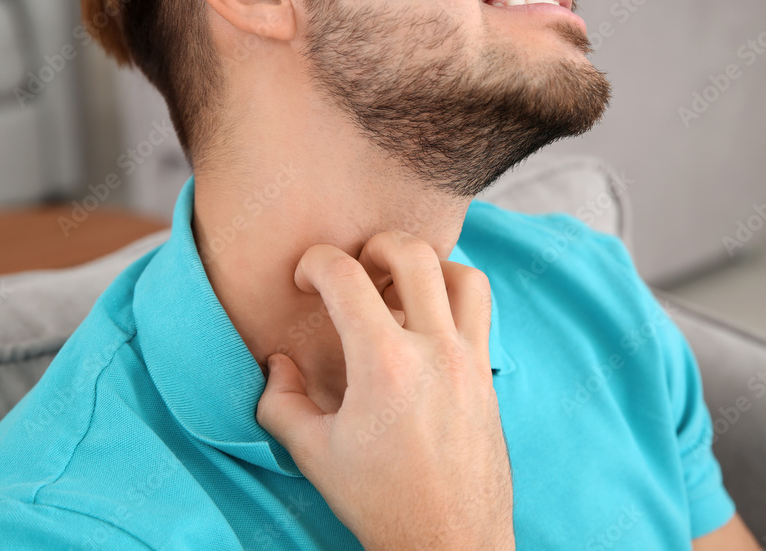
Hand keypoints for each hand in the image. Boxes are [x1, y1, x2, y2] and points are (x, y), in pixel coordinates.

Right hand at [256, 231, 514, 550]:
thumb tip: (278, 363)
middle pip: (413, 254)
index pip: (345, 276)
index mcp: (384, 365)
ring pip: (463, 275)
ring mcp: (468, 361)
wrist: (450, 541)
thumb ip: (280, 401)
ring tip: (399, 291)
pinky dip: (454, 299)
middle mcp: (434, 351)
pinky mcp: (487, 377)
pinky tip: (426, 326)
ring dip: (428, 268)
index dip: (315, 263)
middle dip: (375, 246)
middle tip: (355, 270)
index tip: (305, 280)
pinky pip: (480, 312)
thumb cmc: (381, 502)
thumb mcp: (312, 454)